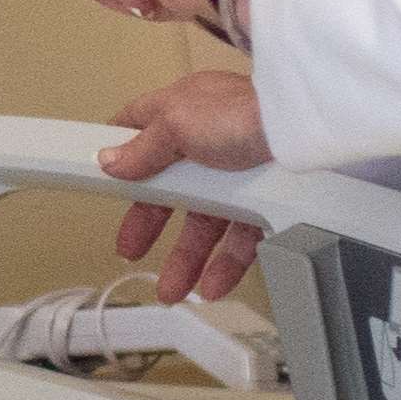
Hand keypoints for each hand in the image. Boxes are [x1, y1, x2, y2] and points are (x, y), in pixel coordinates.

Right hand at [98, 69, 272, 302]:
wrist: (300, 130)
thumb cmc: (243, 111)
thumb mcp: (176, 123)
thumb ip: (142, 147)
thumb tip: (110, 160)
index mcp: (180, 114)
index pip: (139, 133)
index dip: (120, 158)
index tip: (101, 181)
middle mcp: (208, 143)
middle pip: (171, 191)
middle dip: (149, 224)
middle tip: (132, 248)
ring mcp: (237, 172)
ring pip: (206, 222)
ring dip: (186, 258)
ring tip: (172, 288)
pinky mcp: (264, 198)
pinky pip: (240, 237)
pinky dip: (225, 264)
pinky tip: (212, 283)